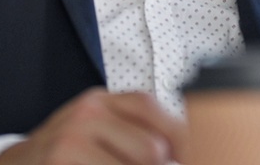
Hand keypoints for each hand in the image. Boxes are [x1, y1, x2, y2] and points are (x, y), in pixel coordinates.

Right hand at [0, 89, 185, 164]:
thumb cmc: (66, 155)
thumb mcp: (97, 133)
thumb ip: (136, 133)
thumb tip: (191, 149)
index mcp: (101, 101)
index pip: (152, 109)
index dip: (182, 138)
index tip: (198, 155)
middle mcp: (86, 112)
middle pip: (151, 148)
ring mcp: (71, 138)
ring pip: (139, 162)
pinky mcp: (61, 159)